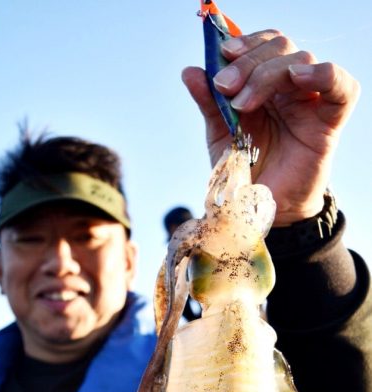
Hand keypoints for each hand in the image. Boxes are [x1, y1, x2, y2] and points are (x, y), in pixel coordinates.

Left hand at [182, 30, 359, 224]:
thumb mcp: (220, 135)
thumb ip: (209, 103)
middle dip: (248, 62)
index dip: (244, 43)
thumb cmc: (245, 171)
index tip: (222, 55)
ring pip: (302, 60)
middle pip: (280, 48)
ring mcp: (310, 102)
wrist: (259, 209)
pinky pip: (342, 87)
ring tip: (243, 103)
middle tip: (225, 87)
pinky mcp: (329, 122)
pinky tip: (297, 79)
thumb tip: (190, 71)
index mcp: (264, 86)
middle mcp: (288, 88)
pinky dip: (323, 74)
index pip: (262, 46)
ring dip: (268, 74)